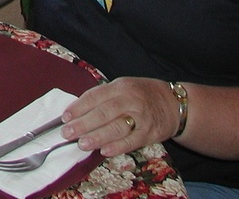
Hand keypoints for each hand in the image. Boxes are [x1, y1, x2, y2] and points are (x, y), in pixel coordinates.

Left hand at [60, 77, 179, 156]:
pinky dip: (118, 147)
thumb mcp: (124, 87)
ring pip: (116, 127)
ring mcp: (141, 116)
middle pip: (103, 112)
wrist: (174, 103)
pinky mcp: (150, 133)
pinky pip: (132, 141)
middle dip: (83, 123)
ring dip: (97, 136)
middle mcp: (130, 99)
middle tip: (67, 133)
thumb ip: (104, 97)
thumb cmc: (143, 95)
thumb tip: (78, 110)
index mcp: (120, 86)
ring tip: (82, 143)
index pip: (95, 96)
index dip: (79, 106)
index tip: (64, 117)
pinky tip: (105, 151)